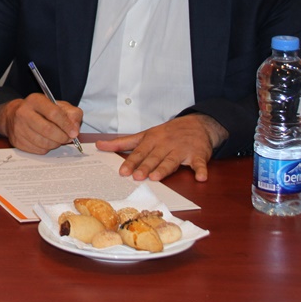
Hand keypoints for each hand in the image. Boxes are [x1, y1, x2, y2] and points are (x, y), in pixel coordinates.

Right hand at [0, 94, 82, 154]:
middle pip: (47, 130)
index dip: (66, 125)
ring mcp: (18, 128)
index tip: (74, 132)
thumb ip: (72, 114)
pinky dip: (46, 148)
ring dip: (55, 144)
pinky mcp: (17, 141)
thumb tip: (74, 129)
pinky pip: (38, 150)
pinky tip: (47, 142)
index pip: (53, 113)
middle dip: (62, 137)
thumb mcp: (58, 105)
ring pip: (43, 143)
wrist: (15, 115)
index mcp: (35, 100)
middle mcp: (23, 113)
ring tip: (58, 139)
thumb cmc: (41, 110)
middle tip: (68, 138)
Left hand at [95, 114, 227, 181]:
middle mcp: (166, 144)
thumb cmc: (166, 133)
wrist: (197, 124)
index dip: (131, 161)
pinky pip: (200, 163)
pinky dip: (201, 169)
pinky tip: (201, 176)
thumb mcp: (144, 135)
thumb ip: (122, 142)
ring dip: (165, 168)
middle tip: (137, 176)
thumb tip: (99, 145)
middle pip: (154, 157)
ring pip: (172, 160)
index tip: (122, 171)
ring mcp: (182, 149)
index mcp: (152, 139)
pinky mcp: (198, 155)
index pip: (140, 152)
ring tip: (156, 177)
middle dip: (145, 166)